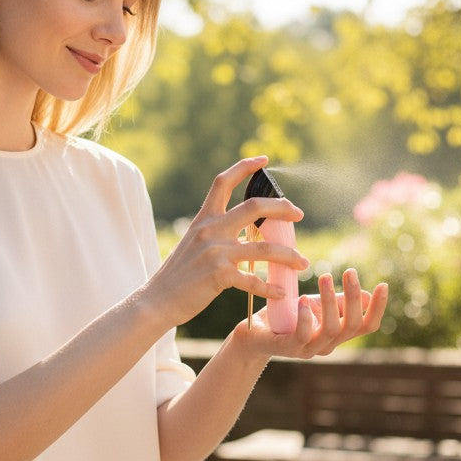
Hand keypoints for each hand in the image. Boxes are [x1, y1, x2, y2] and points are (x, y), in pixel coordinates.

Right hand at [144, 156, 308, 327]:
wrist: (157, 300)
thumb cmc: (177, 276)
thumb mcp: (193, 244)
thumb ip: (216, 234)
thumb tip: (245, 234)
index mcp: (204, 220)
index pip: (223, 182)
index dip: (244, 167)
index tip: (263, 160)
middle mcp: (210, 230)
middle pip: (254, 207)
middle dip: (282, 208)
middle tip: (298, 214)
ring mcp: (215, 252)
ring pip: (264, 249)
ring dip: (289, 255)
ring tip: (303, 263)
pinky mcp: (219, 276)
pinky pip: (254, 280)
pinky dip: (271, 288)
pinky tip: (281, 292)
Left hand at [240, 267, 388, 358]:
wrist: (254, 332)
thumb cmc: (287, 315)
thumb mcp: (316, 303)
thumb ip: (338, 301)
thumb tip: (366, 294)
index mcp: (337, 334)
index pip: (366, 325)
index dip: (378, 308)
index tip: (383, 285)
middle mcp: (328, 345)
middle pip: (352, 326)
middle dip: (353, 297)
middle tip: (349, 272)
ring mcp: (309, 350)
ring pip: (331, 329)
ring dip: (331, 301)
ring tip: (325, 277)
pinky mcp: (289, 349)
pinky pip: (304, 336)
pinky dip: (307, 317)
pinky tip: (304, 301)